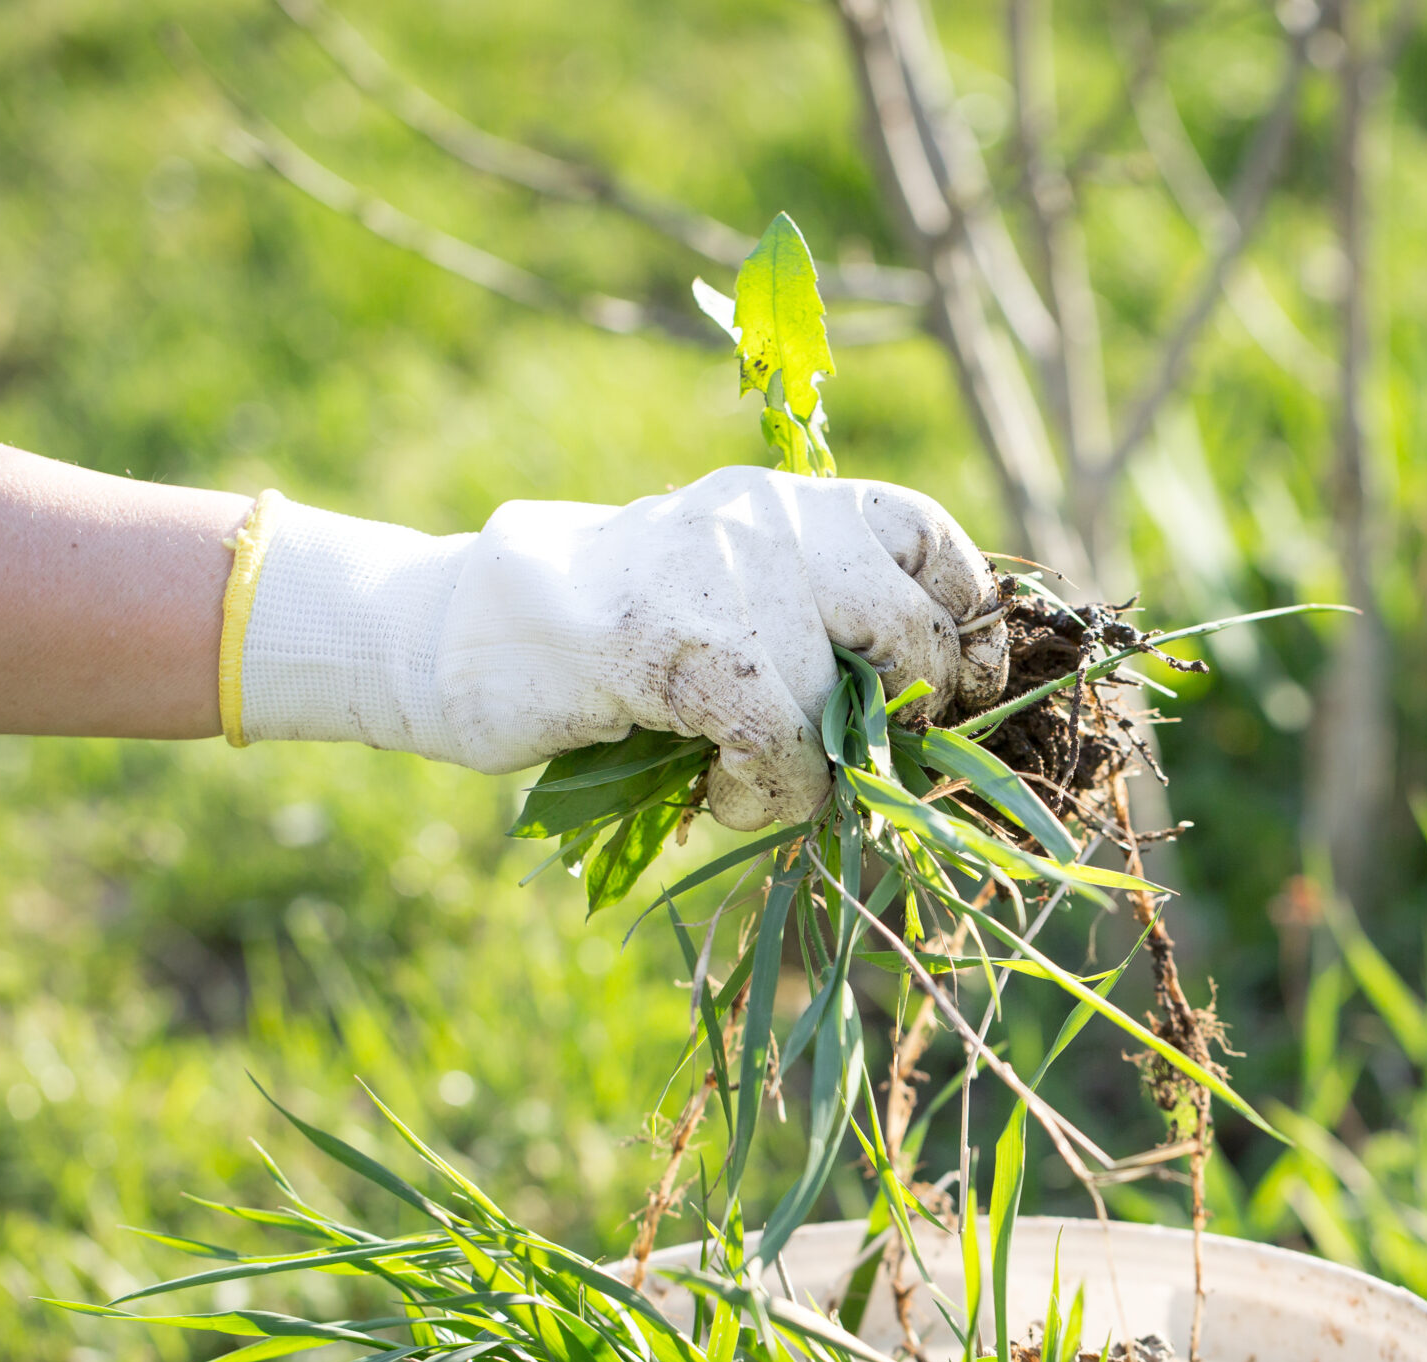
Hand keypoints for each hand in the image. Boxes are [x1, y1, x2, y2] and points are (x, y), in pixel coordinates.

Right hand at [229, 467, 1009, 827]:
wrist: (455, 631)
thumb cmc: (598, 634)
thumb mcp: (722, 592)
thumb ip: (810, 612)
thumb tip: (931, 690)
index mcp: (782, 500)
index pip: (926, 530)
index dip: (968, 611)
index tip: (970, 679)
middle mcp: (766, 521)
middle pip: (913, 623)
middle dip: (914, 711)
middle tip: (869, 756)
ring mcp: (723, 581)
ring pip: (850, 700)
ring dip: (821, 772)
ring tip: (756, 784)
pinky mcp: (678, 652)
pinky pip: (782, 746)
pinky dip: (769, 794)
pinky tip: (721, 797)